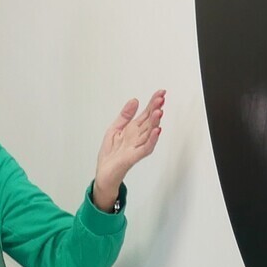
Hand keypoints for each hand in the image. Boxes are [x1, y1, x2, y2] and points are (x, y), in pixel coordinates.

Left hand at [93, 91, 167, 210]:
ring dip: (155, 122)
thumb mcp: (115, 128)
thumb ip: (125, 115)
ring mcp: (138, 146)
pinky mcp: (134, 156)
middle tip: (162, 98)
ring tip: (159, 112)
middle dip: (156, 109)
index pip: (146, 114)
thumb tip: (135, 100)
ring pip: (150, 132)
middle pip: (150, 121)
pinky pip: (146, 147)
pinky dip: (152, 139)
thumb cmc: (110, 154)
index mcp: (133, 129)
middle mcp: (138, 136)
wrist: (104, 173)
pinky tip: (157, 131)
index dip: (153, 103)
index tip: (161, 93)